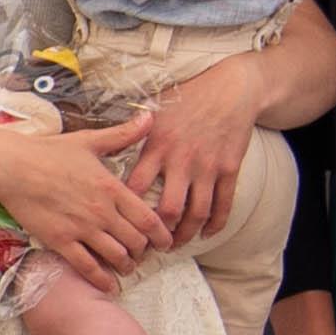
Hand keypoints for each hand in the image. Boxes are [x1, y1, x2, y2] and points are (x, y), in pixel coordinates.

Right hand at [0, 117, 168, 292]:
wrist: (10, 166)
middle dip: (145, 250)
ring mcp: (81, 228)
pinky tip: (109, 285)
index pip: (149, 219)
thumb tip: (150, 116)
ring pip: (116, 256)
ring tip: (127, 266)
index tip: (165, 241)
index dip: (162, 234)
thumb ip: (123, 134)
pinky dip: (102, 279)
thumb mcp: (89, 140)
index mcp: (112, 188)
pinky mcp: (60, 241)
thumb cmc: (48, 151)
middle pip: (137, 241)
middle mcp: (101, 212)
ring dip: (126, 265)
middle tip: (144, 253)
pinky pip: (87, 266)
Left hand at [114, 55, 266, 244]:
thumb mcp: (155, 111)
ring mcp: (207, 166)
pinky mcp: (229, 169)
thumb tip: (103, 147)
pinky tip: (207, 233)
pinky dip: (216, 223)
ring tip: (175, 244)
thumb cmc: (189, 97)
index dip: (126, 211)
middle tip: (147, 245)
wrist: (231, 89)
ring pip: (197, 212)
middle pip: (167, 208)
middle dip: (157, 233)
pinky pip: (224, 204)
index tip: (118, 225)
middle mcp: (181, 160)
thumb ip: (134, 134)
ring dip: (186, 234)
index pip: (136, 187)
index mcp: (156, 146)